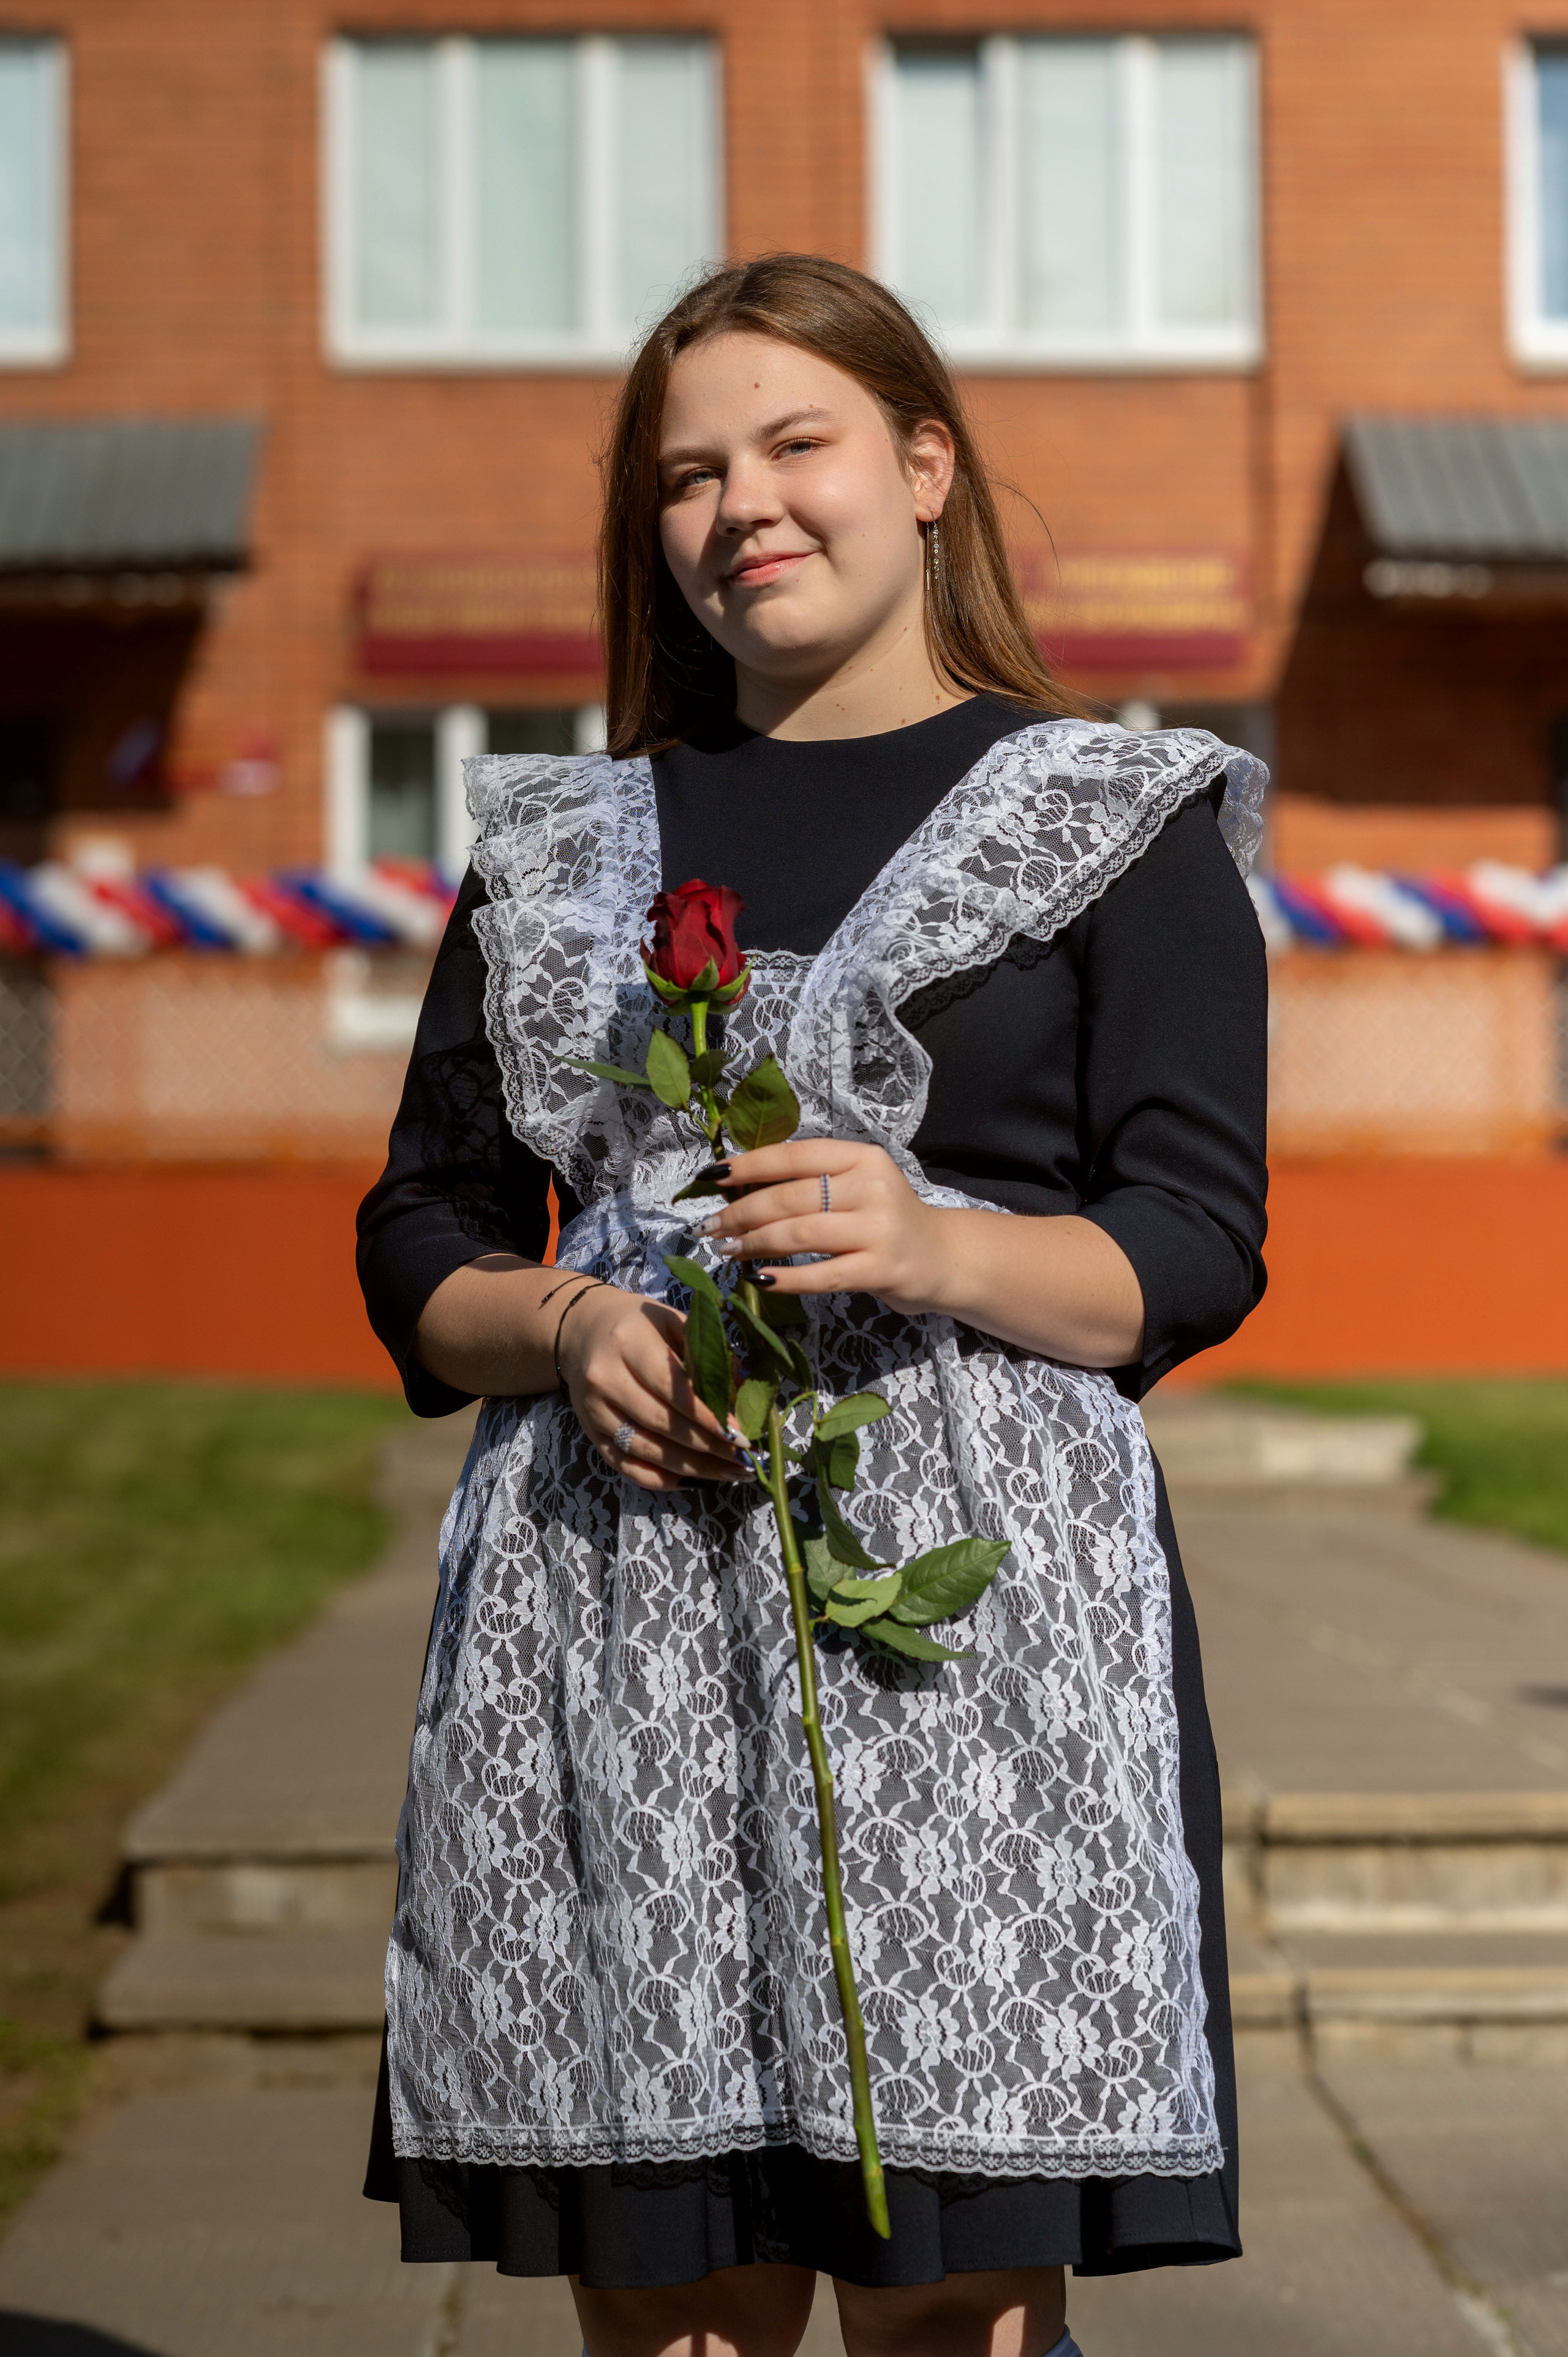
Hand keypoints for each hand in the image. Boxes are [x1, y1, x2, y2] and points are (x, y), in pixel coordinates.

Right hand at [556, 1284, 751, 1493]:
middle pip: (662, 1423)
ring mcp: (594, 1412)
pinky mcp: (590, 1436)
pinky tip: (695, 1481)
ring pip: (648, 1452)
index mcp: (628, 1342)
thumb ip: (708, 1355)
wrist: (582, 1331)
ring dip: (694, 1468)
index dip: (708, 1416)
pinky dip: (663, 1480)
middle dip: (708, 1446)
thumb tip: (745, 1396)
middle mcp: (604, 1378)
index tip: (741, 1434)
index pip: (672, 1387)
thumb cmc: (638, 1325)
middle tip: (744, 1456)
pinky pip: (628, 1468)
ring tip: (731, 1472)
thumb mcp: (673, 1323)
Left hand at [695, 1139, 950, 1314]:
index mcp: (862, 1157)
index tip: (712, 1177)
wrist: (944, 1258)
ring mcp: (878, 1229)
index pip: (795, 1155)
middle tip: (709, 1226)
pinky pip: (820, 1275)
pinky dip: (785, 1278)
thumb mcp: (857, 1185)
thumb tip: (739, 1184)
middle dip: (741, 1212)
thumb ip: (812, 1180)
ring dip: (754, 1243)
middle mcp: (872, 1187)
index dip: (749, 1165)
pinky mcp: (880, 1269)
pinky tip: (759, 1279)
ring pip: (800, 1233)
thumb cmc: (886, 1219)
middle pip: (791, 1197)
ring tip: (727, 1249)